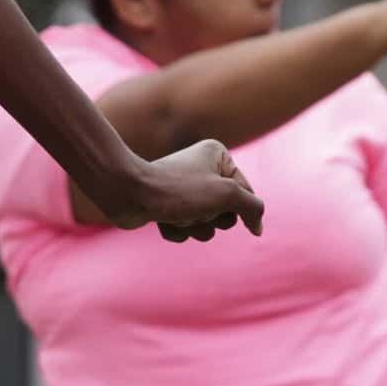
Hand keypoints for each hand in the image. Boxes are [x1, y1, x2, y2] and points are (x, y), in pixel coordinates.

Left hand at [101, 140, 264, 241]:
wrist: (129, 194)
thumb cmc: (178, 190)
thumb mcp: (226, 195)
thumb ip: (252, 207)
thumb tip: (258, 227)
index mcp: (217, 155)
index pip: (246, 192)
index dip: (241, 209)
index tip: (240, 221)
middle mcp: (201, 168)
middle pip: (227, 210)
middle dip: (214, 218)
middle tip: (198, 210)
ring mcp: (183, 187)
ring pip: (206, 222)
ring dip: (195, 227)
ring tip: (179, 215)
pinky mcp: (167, 205)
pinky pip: (185, 228)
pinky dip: (177, 230)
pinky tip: (163, 220)